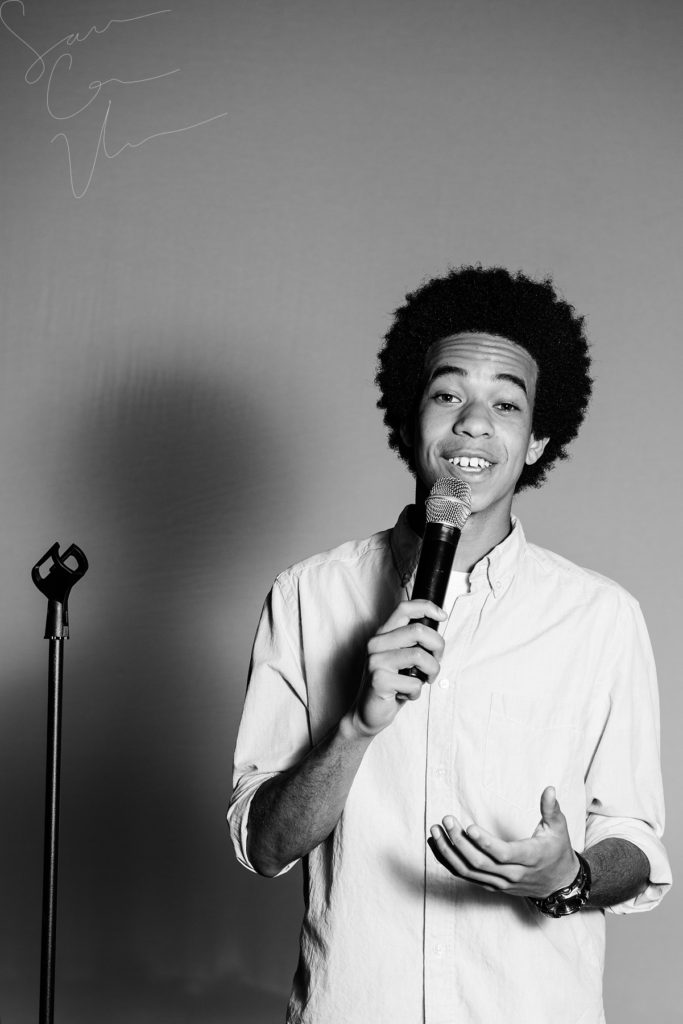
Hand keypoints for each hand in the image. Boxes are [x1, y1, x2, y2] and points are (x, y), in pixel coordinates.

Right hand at [348, 599, 445, 737]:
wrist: (367, 713)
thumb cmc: (390, 685)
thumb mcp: (401, 659)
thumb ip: (413, 643)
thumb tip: (437, 631)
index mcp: (383, 634)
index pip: (405, 608)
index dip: (427, 607)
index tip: (442, 615)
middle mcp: (376, 643)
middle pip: (418, 630)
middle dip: (438, 646)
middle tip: (437, 661)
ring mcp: (375, 661)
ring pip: (420, 656)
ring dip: (432, 671)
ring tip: (425, 680)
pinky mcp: (378, 679)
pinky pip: (413, 682)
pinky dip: (417, 692)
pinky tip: (407, 694)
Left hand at [429, 787, 578, 898]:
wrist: (558, 884)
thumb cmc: (556, 851)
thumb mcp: (558, 829)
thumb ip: (551, 809)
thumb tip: (549, 788)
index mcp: (530, 858)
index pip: (504, 854)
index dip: (485, 843)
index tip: (469, 827)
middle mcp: (514, 874)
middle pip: (481, 863)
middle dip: (460, 842)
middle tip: (446, 820)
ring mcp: (501, 882)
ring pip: (469, 872)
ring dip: (449, 852)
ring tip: (434, 831)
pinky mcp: (492, 885)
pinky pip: (466, 876)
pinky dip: (449, 861)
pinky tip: (437, 845)